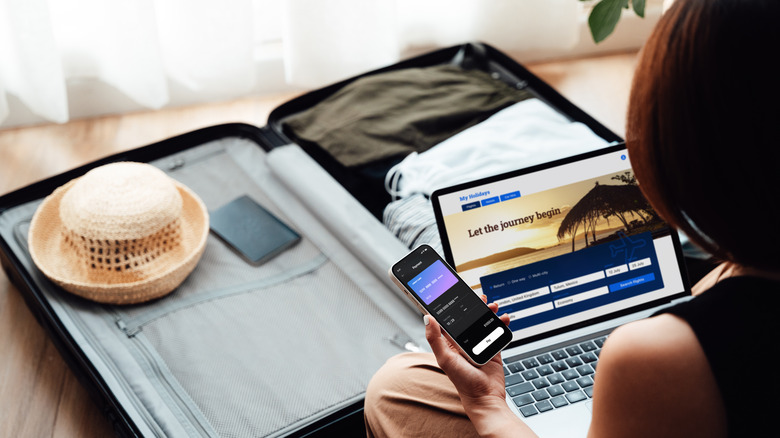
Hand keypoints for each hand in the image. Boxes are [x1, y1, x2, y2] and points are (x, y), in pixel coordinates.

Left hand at [424, 296, 535, 436]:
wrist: (486, 398)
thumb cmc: (463, 383)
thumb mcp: (445, 359)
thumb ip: (435, 339)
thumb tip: (427, 318)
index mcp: (450, 343)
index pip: (449, 320)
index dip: (451, 307)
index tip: (453, 293)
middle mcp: (464, 342)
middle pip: (468, 318)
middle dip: (474, 307)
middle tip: (478, 297)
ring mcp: (479, 344)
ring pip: (483, 322)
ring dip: (488, 312)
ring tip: (493, 306)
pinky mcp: (493, 348)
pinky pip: (497, 331)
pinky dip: (501, 323)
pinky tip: (504, 318)